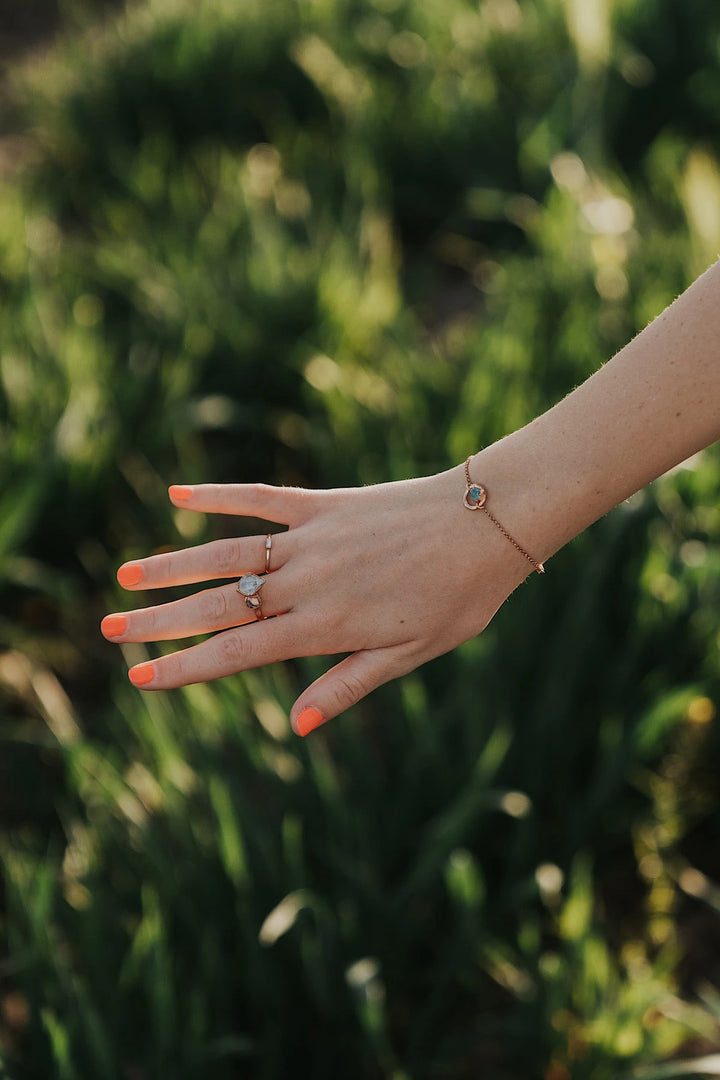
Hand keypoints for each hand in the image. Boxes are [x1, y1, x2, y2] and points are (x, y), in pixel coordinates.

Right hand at [101, 464, 532, 734]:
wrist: (490, 521)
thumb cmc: (459, 596)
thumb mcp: (412, 654)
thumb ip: (349, 684)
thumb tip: (297, 725)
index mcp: (326, 626)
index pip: (238, 652)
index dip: (185, 667)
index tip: (139, 676)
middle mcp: (307, 582)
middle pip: (219, 605)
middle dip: (160, 621)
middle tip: (108, 628)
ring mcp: (311, 538)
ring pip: (227, 554)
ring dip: (174, 564)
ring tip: (128, 574)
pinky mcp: (323, 503)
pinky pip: (260, 499)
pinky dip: (218, 496)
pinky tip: (178, 495)